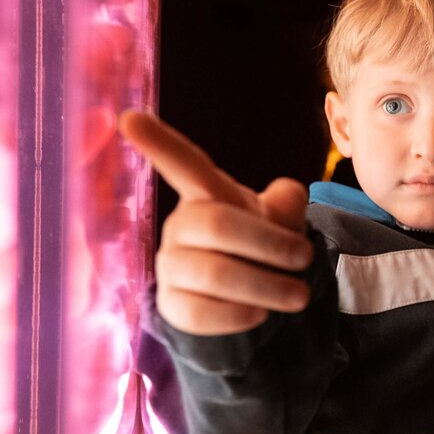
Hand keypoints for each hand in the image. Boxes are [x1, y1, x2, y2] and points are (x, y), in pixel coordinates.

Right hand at [119, 111, 312, 334]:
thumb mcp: (283, 219)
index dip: (157, 142)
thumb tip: (286, 196)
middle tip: (305, 258)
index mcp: (205, 193)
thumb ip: (288, 204)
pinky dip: (238, 316)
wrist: (252, 294)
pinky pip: (200, 313)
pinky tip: (261, 314)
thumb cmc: (264, 243)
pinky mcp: (171, 305)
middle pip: (217, 225)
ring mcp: (169, 265)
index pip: (182, 163)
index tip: (128, 118)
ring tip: (298, 296)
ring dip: (264, 286)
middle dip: (269, 244)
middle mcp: (180, 225)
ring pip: (212, 274)